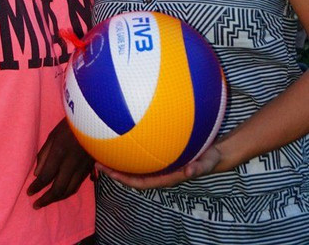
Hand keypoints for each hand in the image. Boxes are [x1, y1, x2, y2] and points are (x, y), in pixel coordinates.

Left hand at [27, 119, 93, 207]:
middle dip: (46, 199)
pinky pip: (77, 185)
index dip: (36, 187)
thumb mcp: (53, 135)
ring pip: (69, 190)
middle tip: (36, 205)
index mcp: (59, 153)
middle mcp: (71, 164)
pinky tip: (61, 194)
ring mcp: (82, 168)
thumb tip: (37, 174)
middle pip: (58, 188)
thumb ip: (44, 154)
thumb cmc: (70, 125)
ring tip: (48, 201)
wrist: (94, 121)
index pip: (46, 176)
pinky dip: (68, 192)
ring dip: (57, 198)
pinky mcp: (89, 169)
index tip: (29, 192)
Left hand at [95, 144, 221, 189]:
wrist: (215, 153)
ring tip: (102, 147)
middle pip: (131, 174)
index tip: (109, 173)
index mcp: (166, 176)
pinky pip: (143, 150)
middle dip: (114, 170)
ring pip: (135, 162)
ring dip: (119, 157)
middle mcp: (159, 170)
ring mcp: (159, 162)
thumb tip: (190, 171)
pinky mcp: (161, 151)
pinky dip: (132, 144)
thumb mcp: (207, 163)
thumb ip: (199, 167)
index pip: (141, 182)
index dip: (124, 179)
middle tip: (96, 160)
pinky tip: (123, 129)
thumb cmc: (209, 158)